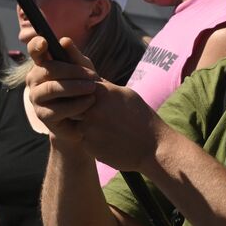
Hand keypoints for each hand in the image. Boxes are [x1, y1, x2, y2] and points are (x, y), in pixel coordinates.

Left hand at [25, 36, 159, 170]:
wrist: (153, 148)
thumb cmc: (142, 118)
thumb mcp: (125, 95)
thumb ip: (105, 86)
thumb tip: (90, 78)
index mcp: (102, 92)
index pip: (77, 84)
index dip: (75, 88)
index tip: (75, 90)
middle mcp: (92, 108)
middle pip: (72, 103)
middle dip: (76, 106)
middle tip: (93, 112)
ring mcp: (88, 128)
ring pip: (76, 122)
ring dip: (84, 124)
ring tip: (105, 128)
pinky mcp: (88, 145)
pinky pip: (82, 139)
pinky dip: (91, 139)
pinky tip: (108, 141)